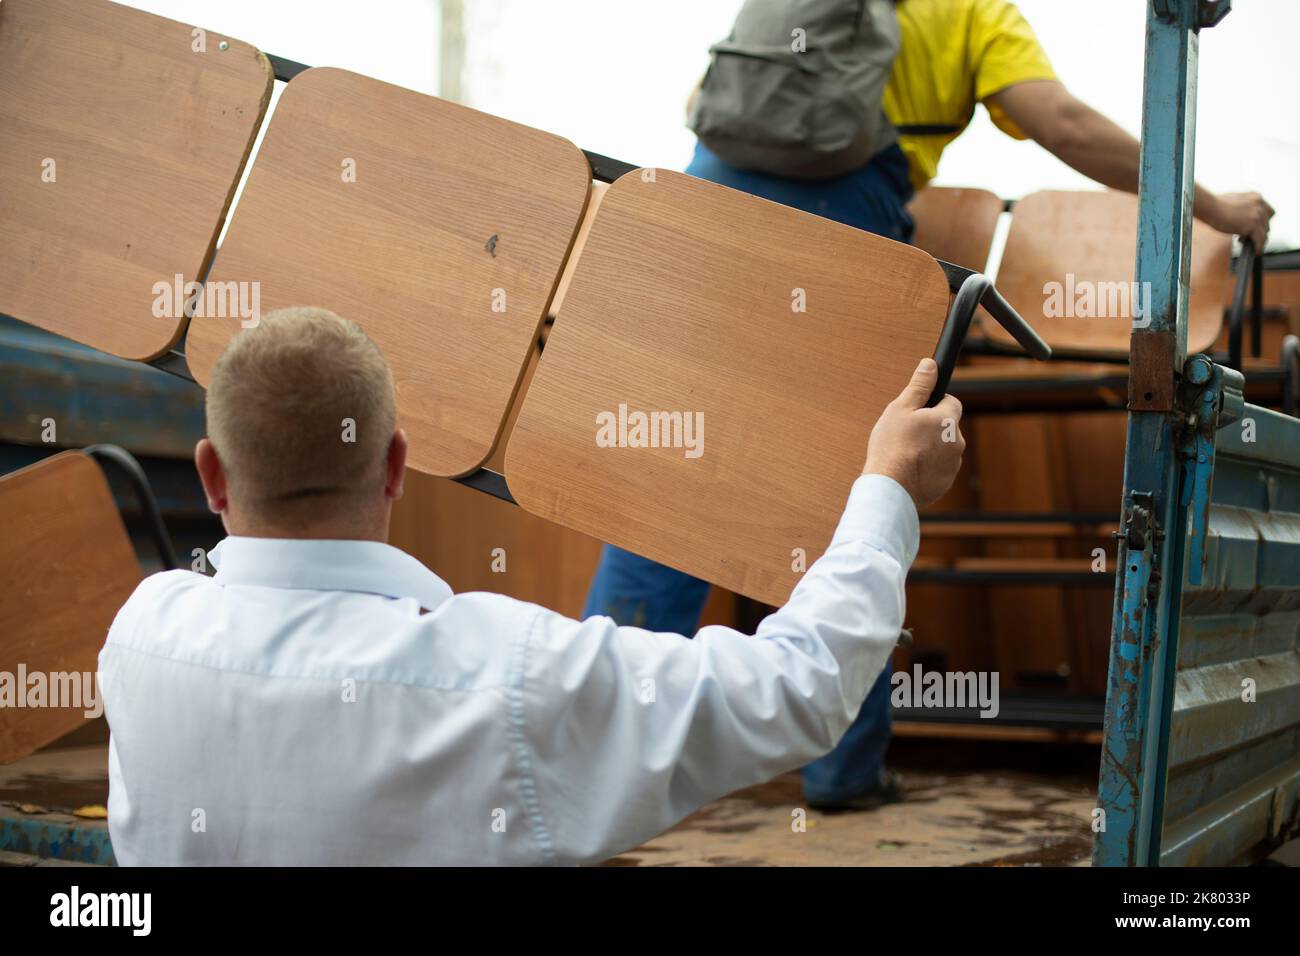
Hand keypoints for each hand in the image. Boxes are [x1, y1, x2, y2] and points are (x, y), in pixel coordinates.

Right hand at [863, 358, 964, 508]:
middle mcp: (957, 441)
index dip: (933, 403)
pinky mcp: (946, 482)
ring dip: (930, 449)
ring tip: (906, 454)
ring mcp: (953, 464)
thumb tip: (930, 365)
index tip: (918, 411)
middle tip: (907, 434)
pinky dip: (928, 468)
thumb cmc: (892, 446)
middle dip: (931, 428)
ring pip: (943, 449)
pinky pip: (939, 469)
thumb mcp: (901, 408)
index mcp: (948, 419)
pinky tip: (909, 470)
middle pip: (947, 427)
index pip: (951, 401)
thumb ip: (919, 386)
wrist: (891, 487)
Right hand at [1206, 191, 1273, 250]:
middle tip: (1249, 238)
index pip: (1268, 211)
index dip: (1263, 221)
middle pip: (1267, 223)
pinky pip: (1260, 239)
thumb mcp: (1233, 201)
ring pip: (1265, 232)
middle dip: (1259, 231)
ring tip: (1253, 246)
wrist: (1211, 207)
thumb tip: (1240, 217)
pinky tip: (1256, 251)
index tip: (1257, 228)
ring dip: (1259, 240)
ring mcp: (1257, 215)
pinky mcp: (1253, 225)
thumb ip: (1242, 207)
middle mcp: (1259, 204)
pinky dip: (1259, 247)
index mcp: (1255, 196)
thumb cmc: (1215, 205)